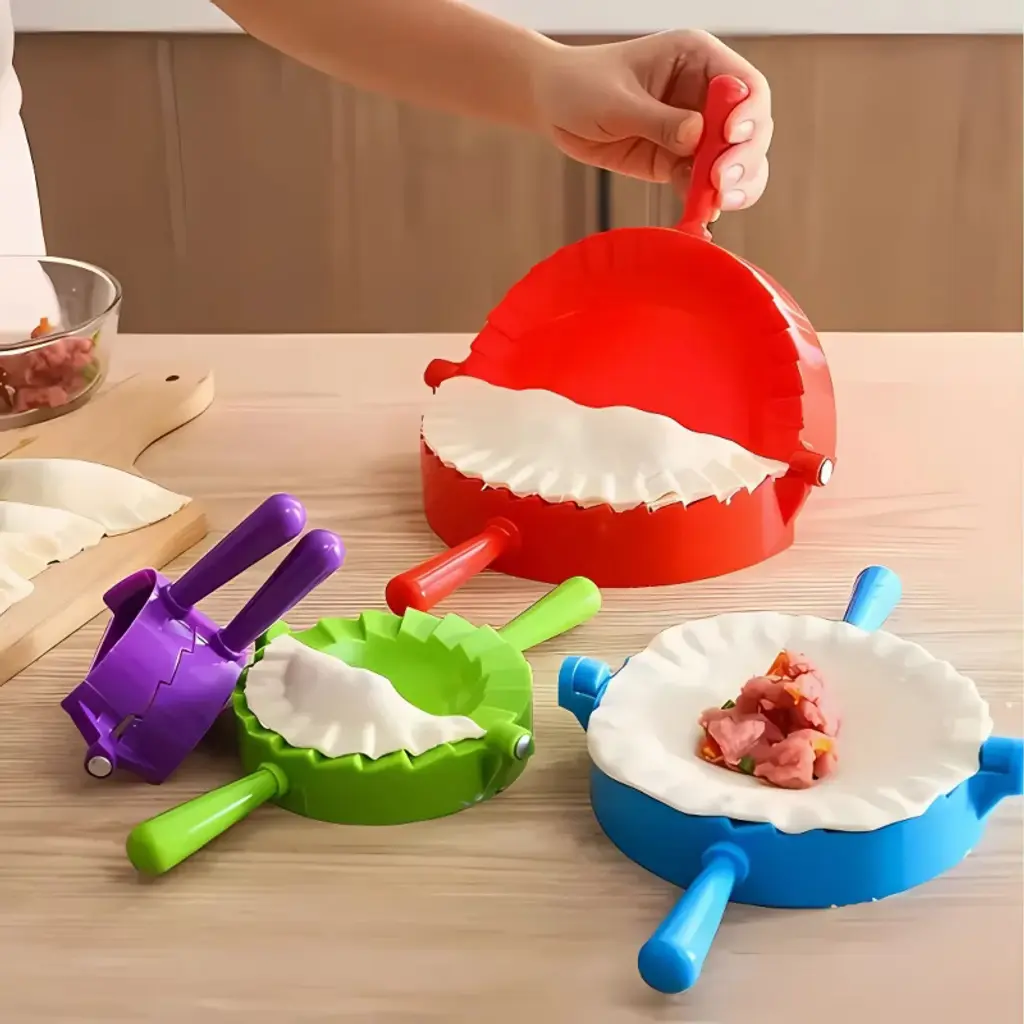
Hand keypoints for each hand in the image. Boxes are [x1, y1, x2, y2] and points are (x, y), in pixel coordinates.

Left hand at [531, 31, 771, 212]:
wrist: (553, 105)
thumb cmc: (581, 84)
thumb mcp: (616, 100)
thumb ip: (657, 120)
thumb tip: (696, 136)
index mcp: (697, 59)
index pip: (745, 85)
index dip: (749, 113)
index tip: (731, 137)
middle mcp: (705, 93)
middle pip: (751, 128)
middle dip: (744, 157)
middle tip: (721, 183)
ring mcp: (695, 130)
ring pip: (736, 161)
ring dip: (735, 185)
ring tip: (718, 203)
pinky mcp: (677, 162)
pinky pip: (702, 184)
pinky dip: (706, 201)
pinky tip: (701, 214)